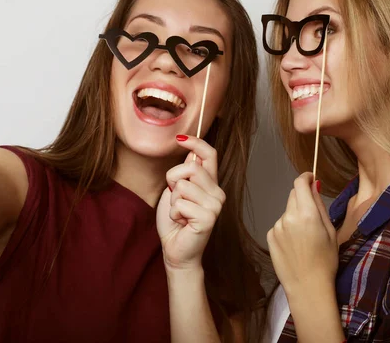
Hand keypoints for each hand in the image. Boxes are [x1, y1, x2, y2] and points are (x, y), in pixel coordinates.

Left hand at [156, 135, 225, 271]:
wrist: (176, 250)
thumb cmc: (175, 221)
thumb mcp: (177, 191)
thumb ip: (186, 174)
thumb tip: (192, 154)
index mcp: (211, 183)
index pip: (210, 154)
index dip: (195, 143)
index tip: (180, 138)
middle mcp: (217, 192)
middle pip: (190, 167)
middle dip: (173, 181)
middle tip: (176, 200)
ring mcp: (215, 205)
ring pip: (183, 186)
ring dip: (173, 201)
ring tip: (179, 214)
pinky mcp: (208, 218)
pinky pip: (180, 204)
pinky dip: (173, 214)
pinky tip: (182, 223)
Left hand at [267, 172, 337, 297]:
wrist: (307, 286)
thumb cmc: (325, 260)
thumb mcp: (330, 230)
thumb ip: (319, 205)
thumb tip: (314, 185)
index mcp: (306, 213)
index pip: (299, 184)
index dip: (305, 178)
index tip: (310, 178)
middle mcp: (288, 217)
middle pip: (293, 195)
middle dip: (302, 197)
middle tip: (312, 213)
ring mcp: (276, 226)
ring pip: (287, 210)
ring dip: (295, 215)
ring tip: (305, 236)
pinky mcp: (270, 236)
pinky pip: (280, 224)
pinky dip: (287, 228)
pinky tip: (295, 244)